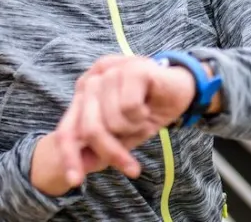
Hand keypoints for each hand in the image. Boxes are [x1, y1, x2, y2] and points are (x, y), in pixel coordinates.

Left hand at [54, 55, 195, 186]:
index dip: (69, 157)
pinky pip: (129, 107)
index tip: (76, 181)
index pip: (67, 130)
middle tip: (132, 168)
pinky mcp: (132, 68)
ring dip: (133, 128)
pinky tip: (149, 106)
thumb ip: (101, 146)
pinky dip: (142, 115)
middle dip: (111, 152)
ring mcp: (111, 71)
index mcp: (83, 93)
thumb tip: (79, 171)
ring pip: (112, 121)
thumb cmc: (149, 109)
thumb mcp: (122, 134)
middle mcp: (93, 79)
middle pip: (89, 129)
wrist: (183, 88)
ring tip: (143, 118)